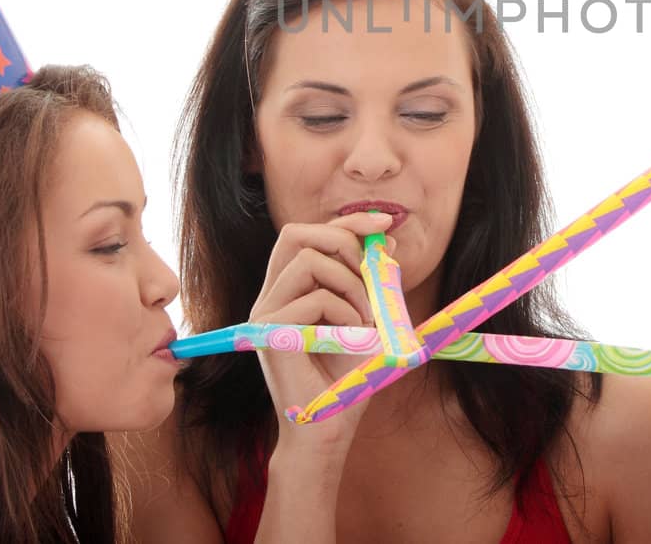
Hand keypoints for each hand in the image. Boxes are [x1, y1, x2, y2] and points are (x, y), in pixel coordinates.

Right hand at [249, 211, 395, 462]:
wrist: (330, 428)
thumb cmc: (347, 376)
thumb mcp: (369, 318)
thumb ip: (373, 281)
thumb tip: (386, 239)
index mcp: (289, 290)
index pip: (308, 235)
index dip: (346, 221)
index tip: (384, 223)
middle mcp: (270, 297)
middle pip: (294, 234)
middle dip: (342, 237)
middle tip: (373, 267)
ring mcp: (264, 314)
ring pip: (307, 261)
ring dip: (350, 282)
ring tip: (366, 317)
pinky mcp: (268, 333)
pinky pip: (315, 298)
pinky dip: (345, 312)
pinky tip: (352, 337)